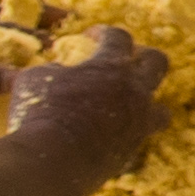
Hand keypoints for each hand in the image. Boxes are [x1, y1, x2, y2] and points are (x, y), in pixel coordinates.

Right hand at [2, 23, 168, 178]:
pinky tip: (109, 133)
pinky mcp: (131, 153)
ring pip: (161, 110)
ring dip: (147, 104)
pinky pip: (139, 139)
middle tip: (123, 63)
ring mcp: (138, 124)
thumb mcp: (33, 80)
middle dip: (143, 57)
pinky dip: (127, 134)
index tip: (91, 37)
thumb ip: (50, 70)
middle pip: (157, 62)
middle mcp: (134, 92)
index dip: (104, 33)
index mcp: (111, 66)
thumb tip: (57, 71)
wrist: (52, 163)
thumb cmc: (39, 114)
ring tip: (127, 105)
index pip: (119, 37)